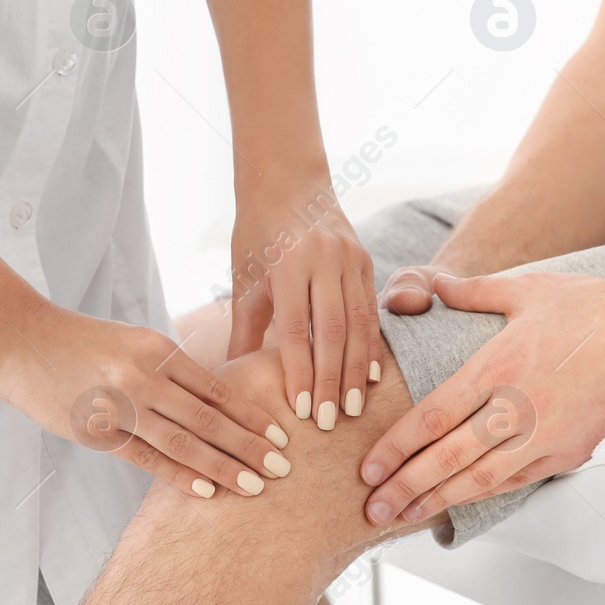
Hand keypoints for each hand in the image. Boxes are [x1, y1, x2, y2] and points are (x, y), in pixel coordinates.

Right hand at [0, 304, 292, 500]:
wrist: (20, 340)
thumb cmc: (81, 341)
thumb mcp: (133, 341)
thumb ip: (169, 369)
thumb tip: (212, 401)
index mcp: (158, 349)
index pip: (217, 387)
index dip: (251, 414)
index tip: (280, 435)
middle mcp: (145, 376)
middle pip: (210, 418)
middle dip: (249, 445)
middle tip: (284, 469)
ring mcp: (121, 405)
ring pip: (184, 441)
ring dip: (223, 466)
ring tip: (255, 486)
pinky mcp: (97, 431)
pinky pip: (146, 457)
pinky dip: (178, 475)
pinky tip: (205, 490)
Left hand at [227, 186, 380, 429]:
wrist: (288, 180)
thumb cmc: (257, 234)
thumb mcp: (245, 278)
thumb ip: (244, 330)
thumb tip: (232, 381)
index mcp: (287, 264)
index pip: (295, 330)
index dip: (299, 373)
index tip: (303, 411)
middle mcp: (323, 259)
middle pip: (331, 332)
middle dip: (332, 381)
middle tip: (331, 423)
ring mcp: (349, 258)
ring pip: (358, 323)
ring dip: (357, 370)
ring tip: (355, 409)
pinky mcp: (365, 259)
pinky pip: (371, 310)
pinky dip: (371, 345)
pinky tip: (371, 375)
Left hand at [358, 271, 604, 525]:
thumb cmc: (595, 304)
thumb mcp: (527, 288)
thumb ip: (472, 292)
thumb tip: (432, 284)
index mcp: (500, 365)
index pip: (434, 416)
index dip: (396, 447)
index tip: (367, 467)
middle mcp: (519, 407)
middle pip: (449, 457)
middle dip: (405, 486)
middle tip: (370, 508)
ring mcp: (548, 435)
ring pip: (482, 479)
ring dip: (438, 501)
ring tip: (402, 517)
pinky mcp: (573, 450)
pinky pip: (519, 480)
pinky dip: (484, 495)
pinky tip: (459, 503)